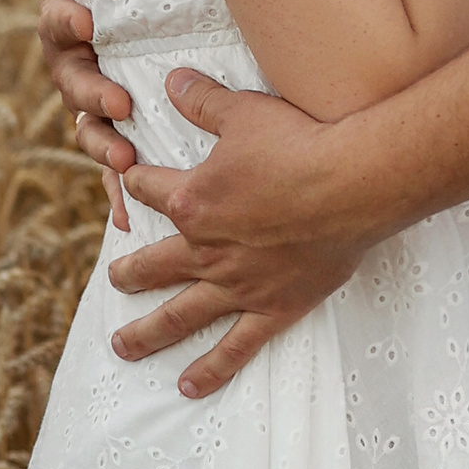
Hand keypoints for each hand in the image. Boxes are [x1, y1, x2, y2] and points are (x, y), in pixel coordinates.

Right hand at [31, 0, 133, 229]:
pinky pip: (113, 172)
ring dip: (104, 148)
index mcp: (64, 27)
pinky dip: (119, 197)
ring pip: (89, 132)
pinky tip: (132, 220)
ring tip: (125, 160)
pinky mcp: (115, 138)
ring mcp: (91, 108)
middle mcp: (72, 71)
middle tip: (118, 100)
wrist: (125, 29)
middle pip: (74, 86)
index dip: (67, 21)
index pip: (58, 22)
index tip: (86, 20)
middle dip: (93, 95)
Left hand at [112, 71, 377, 397]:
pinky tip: (188, 388)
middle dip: (128, 273)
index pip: (146, 190)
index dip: (132, 181)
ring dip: (147, 333)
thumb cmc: (302, 143)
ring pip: (180, 314)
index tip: (125, 180)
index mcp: (192, 200)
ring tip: (122, 348)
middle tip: (114, 282)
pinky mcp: (273, 307)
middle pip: (152, 263)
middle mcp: (205, 249)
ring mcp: (237, 284)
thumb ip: (203, 99)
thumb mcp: (245, 111)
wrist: (354, 183)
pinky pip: (235, 346)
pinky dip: (211, 368)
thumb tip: (172, 80)